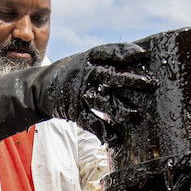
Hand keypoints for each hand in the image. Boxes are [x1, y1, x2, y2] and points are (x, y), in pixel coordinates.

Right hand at [0, 42, 157, 146]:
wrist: (40, 88)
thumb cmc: (73, 73)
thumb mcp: (86, 61)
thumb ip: (107, 61)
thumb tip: (140, 57)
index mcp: (90, 58)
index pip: (110, 52)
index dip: (127, 52)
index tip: (144, 54)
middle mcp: (86, 74)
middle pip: (112, 76)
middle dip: (131, 80)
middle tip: (150, 83)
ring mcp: (80, 92)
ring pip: (103, 101)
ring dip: (120, 109)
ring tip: (135, 115)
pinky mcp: (75, 110)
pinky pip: (91, 121)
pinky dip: (103, 131)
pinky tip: (116, 138)